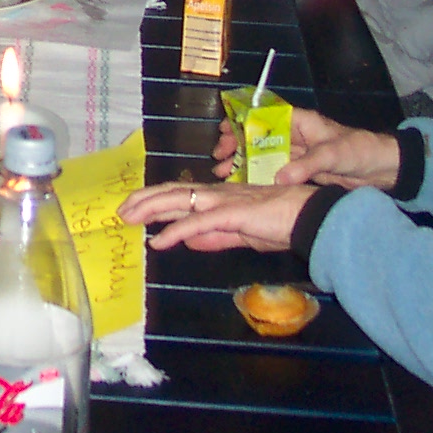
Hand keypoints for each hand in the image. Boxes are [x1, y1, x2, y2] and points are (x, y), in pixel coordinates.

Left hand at [118, 180, 315, 252]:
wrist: (311, 217)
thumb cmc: (282, 223)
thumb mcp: (242, 234)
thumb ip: (216, 237)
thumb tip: (188, 240)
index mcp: (220, 198)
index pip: (182, 195)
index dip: (156, 200)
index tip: (134, 208)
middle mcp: (218, 195)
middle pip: (174, 192)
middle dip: (144, 200)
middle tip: (120, 210)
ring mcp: (225, 202)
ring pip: (180, 200)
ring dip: (152, 208)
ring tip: (130, 217)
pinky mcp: (233, 214)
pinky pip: (199, 222)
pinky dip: (176, 230)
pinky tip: (160, 240)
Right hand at [209, 107, 400, 190]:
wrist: (384, 169)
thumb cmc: (360, 151)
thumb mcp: (334, 155)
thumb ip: (306, 165)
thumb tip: (279, 178)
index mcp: (300, 121)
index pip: (264, 114)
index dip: (241, 120)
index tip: (223, 131)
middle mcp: (295, 134)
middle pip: (258, 135)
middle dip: (236, 144)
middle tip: (219, 158)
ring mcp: (297, 153)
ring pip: (262, 154)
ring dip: (243, 162)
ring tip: (224, 173)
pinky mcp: (301, 170)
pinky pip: (273, 170)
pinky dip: (257, 175)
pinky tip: (243, 184)